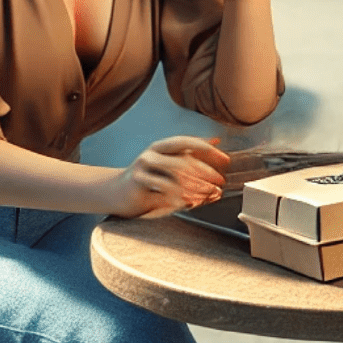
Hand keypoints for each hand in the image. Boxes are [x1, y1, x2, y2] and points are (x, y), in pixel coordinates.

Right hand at [105, 135, 229, 218]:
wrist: (117, 193)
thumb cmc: (148, 179)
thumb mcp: (170, 163)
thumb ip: (192, 153)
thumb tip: (216, 139)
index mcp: (162, 146)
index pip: (187, 142)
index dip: (208, 150)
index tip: (225, 160)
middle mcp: (151, 154)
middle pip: (183, 160)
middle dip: (205, 173)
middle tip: (220, 182)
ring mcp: (143, 168)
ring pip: (175, 176)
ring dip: (196, 186)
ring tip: (209, 194)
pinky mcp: (137, 184)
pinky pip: (163, 190)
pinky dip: (180, 197)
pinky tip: (190, 202)